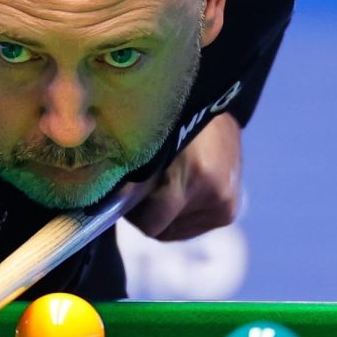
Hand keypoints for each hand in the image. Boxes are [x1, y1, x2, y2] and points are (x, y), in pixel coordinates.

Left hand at [124, 112, 241, 240]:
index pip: (153, 223)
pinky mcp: (228, 211)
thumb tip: (108, 205)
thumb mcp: (150, 144)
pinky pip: (190, 227)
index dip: (134, 212)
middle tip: (140, 189)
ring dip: (164, 215)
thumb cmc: (174, 120)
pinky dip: (178, 215)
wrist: (213, 106)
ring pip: (176, 231)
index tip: (124, 195)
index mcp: (198, 176)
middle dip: (148, 214)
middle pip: (164, 231)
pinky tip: (176, 191)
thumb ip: (132, 176)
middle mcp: (217, 195)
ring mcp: (226, 205)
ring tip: (161, 186)